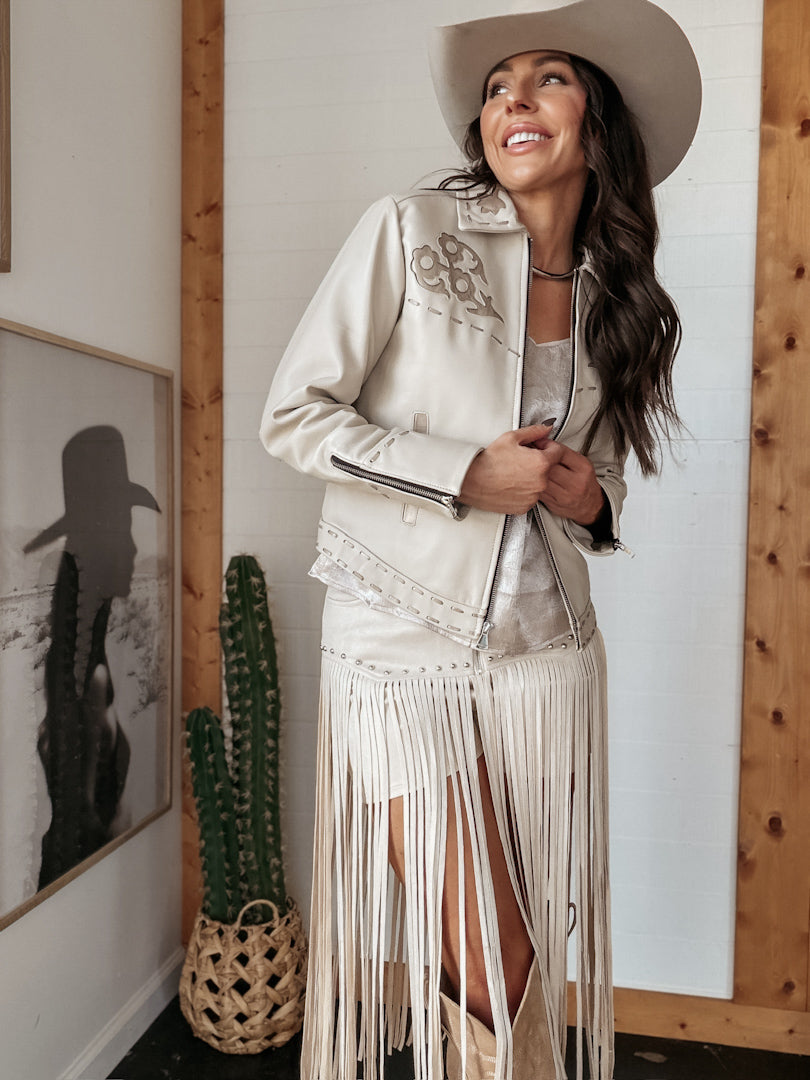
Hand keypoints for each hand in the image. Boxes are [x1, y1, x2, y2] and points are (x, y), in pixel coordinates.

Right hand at [459, 424, 603, 521]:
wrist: (471, 480)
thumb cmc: (488, 460)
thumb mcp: (511, 437)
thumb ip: (534, 431)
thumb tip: (547, 428)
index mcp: (541, 463)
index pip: (558, 453)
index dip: (547, 447)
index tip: (537, 447)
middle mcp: (541, 482)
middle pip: (549, 469)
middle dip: (540, 462)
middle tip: (521, 459)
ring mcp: (533, 496)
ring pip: (540, 484)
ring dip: (532, 477)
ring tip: (513, 472)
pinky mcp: (524, 507)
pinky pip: (530, 496)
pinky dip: (524, 491)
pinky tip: (511, 483)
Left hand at [534, 438, 605, 524]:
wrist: (589, 506)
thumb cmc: (584, 483)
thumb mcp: (581, 463)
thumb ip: (564, 452)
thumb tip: (543, 442)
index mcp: (583, 469)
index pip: (560, 452)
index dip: (546, 445)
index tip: (539, 441)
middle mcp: (575, 483)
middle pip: (548, 466)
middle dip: (536, 456)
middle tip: (529, 451)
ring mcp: (564, 495)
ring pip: (540, 478)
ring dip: (530, 469)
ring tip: (527, 463)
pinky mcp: (553, 503)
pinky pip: (536, 489)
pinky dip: (530, 482)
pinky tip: (530, 477)